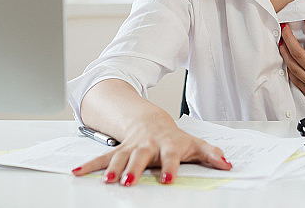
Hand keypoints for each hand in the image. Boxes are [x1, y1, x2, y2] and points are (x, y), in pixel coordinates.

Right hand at [71, 119, 231, 185]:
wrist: (150, 121)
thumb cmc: (172, 137)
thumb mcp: (193, 144)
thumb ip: (210, 154)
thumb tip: (227, 164)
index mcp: (167, 144)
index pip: (170, 156)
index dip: (170, 167)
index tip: (168, 179)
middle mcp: (147, 146)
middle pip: (140, 157)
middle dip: (134, 169)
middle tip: (130, 182)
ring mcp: (130, 148)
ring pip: (119, 158)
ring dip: (112, 169)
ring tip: (107, 182)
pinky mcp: (117, 151)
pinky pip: (101, 158)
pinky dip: (89, 165)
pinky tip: (77, 172)